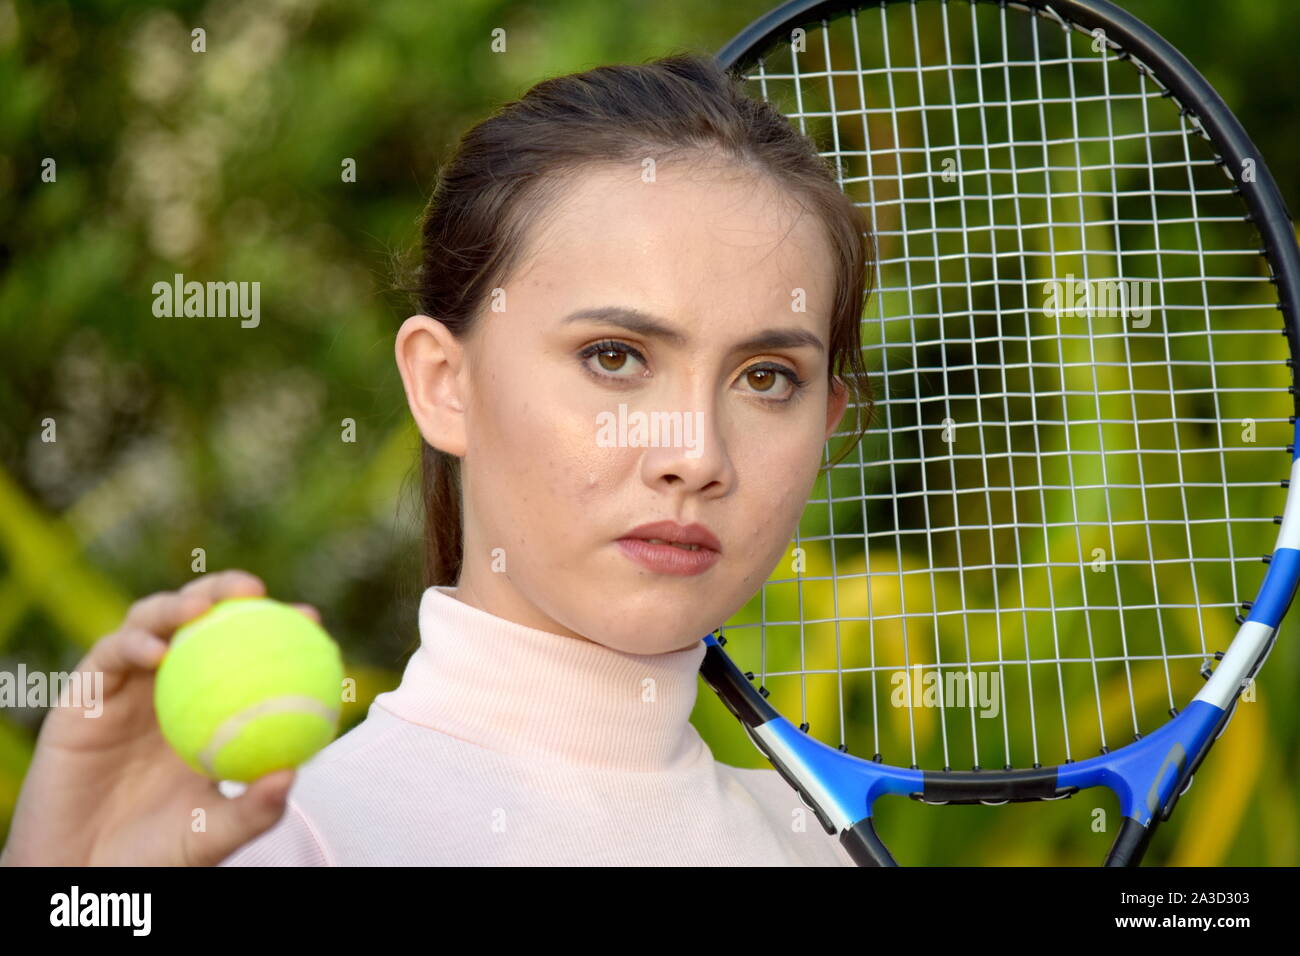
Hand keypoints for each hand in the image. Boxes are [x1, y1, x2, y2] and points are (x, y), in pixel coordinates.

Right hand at [0, 569, 319, 865]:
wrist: (81, 873)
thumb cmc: (153, 855)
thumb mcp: (213, 835)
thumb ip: (253, 810)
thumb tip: (291, 774)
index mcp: (210, 707)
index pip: (248, 652)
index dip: (280, 626)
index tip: (313, 617)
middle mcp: (171, 686)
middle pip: (199, 620)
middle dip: (227, 591)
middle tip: (256, 591)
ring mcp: (127, 685)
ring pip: (152, 624)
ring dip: (178, 605)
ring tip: (203, 609)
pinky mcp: (84, 693)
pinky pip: (109, 655)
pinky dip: (133, 645)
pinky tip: (156, 652)